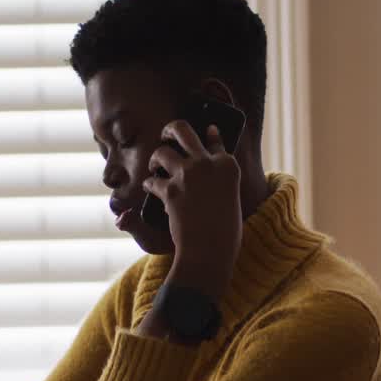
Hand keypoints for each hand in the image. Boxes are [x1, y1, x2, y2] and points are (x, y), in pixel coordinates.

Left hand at [143, 121, 242, 298]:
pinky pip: (152, 181)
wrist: (210, 251)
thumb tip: (207, 159)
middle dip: (170, 130)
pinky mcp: (170, 190)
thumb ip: (220, 177)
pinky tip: (152, 190)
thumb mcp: (230, 198)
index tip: (206, 130)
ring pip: (162, 152)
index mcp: (228, 166)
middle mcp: (208, 164)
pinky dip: (150, 186)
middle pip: (182, 129)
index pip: (216, 140)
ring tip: (155, 167)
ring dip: (156, 159)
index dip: (209, 134)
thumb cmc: (224, 229)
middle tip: (166, 136)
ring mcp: (188, 175)